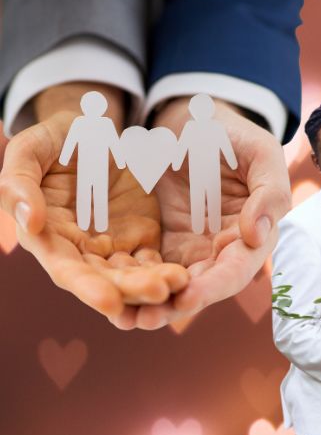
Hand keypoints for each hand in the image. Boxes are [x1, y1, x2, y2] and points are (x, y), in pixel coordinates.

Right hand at [0, 83, 188, 322]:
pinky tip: (185, 274)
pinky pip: (154, 260)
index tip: (109, 302)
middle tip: (158, 292)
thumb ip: (20, 183)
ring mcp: (114, 247)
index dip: (85, 287)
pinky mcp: (141, 238)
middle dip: (130, 290)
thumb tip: (29, 223)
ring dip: (154, 284)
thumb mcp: (31, 152)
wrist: (93, 133)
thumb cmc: (54, 143)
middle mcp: (82, 251)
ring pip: (133, 275)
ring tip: (179, 282)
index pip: (66, 269)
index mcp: (49, 237)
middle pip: (105, 279)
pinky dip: (167, 270)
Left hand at [109, 97, 289, 328]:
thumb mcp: (260, 154)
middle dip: (175, 306)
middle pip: (201, 288)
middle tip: (145, 319)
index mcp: (251, 235)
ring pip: (172, 286)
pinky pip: (148, 268)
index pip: (236, 268)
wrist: (191, 125)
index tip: (189, 296)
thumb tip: (256, 236)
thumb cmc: (232, 137)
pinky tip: (110, 294)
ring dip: (150, 305)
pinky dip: (132, 284)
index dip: (215, 285)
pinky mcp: (161, 244)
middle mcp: (221, 251)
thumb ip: (269, 193)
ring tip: (123, 318)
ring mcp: (190, 250)